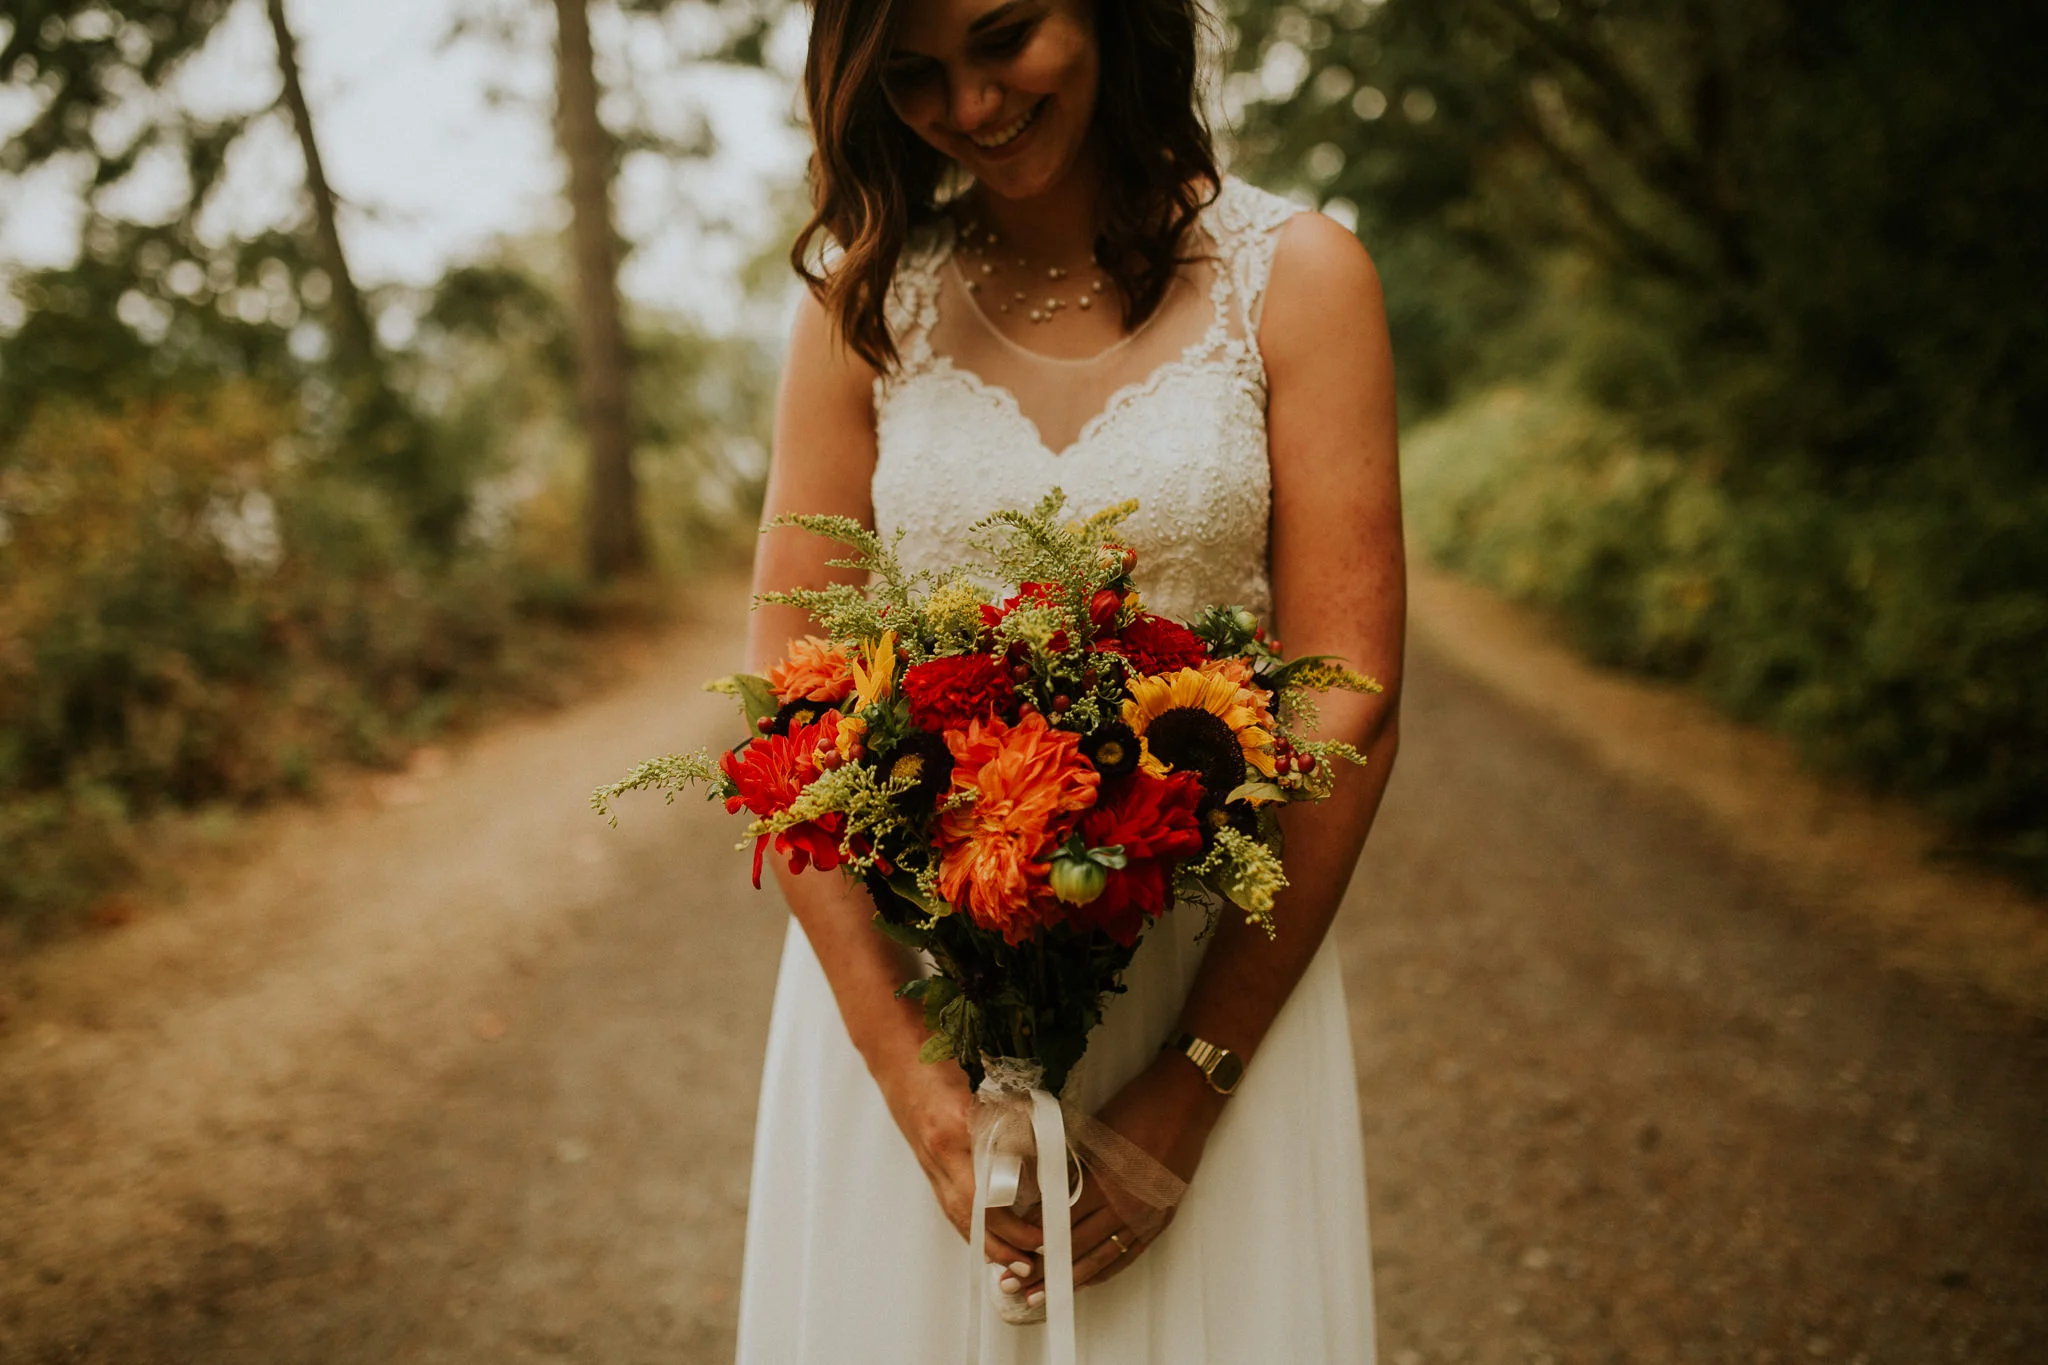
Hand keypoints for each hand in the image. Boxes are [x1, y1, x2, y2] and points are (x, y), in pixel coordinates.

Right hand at [882, 1061, 1045, 1280]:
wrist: (895, 1049)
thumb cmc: (941, 1057)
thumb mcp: (986, 1082)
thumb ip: (1014, 1116)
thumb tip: (1045, 1148)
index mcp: (955, 1130)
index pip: (988, 1191)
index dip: (1013, 1220)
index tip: (1040, 1231)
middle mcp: (939, 1153)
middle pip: (970, 1214)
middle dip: (1001, 1244)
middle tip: (1031, 1261)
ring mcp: (928, 1160)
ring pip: (956, 1214)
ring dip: (984, 1243)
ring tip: (1011, 1263)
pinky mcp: (926, 1161)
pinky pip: (948, 1202)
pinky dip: (968, 1225)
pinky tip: (984, 1238)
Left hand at [1010, 1049, 1227, 1298]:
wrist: (1185, 1100)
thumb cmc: (1136, 1106)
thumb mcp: (1093, 1135)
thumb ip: (1069, 1168)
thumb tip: (1041, 1192)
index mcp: (1103, 1183)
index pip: (1058, 1222)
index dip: (1032, 1242)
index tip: (1010, 1255)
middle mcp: (1124, 1207)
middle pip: (1074, 1248)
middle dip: (1043, 1270)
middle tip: (1014, 1288)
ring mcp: (1145, 1217)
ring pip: (1100, 1259)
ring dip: (1070, 1280)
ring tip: (1043, 1297)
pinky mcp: (1161, 1220)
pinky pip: (1128, 1255)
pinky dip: (1104, 1271)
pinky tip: (1086, 1281)